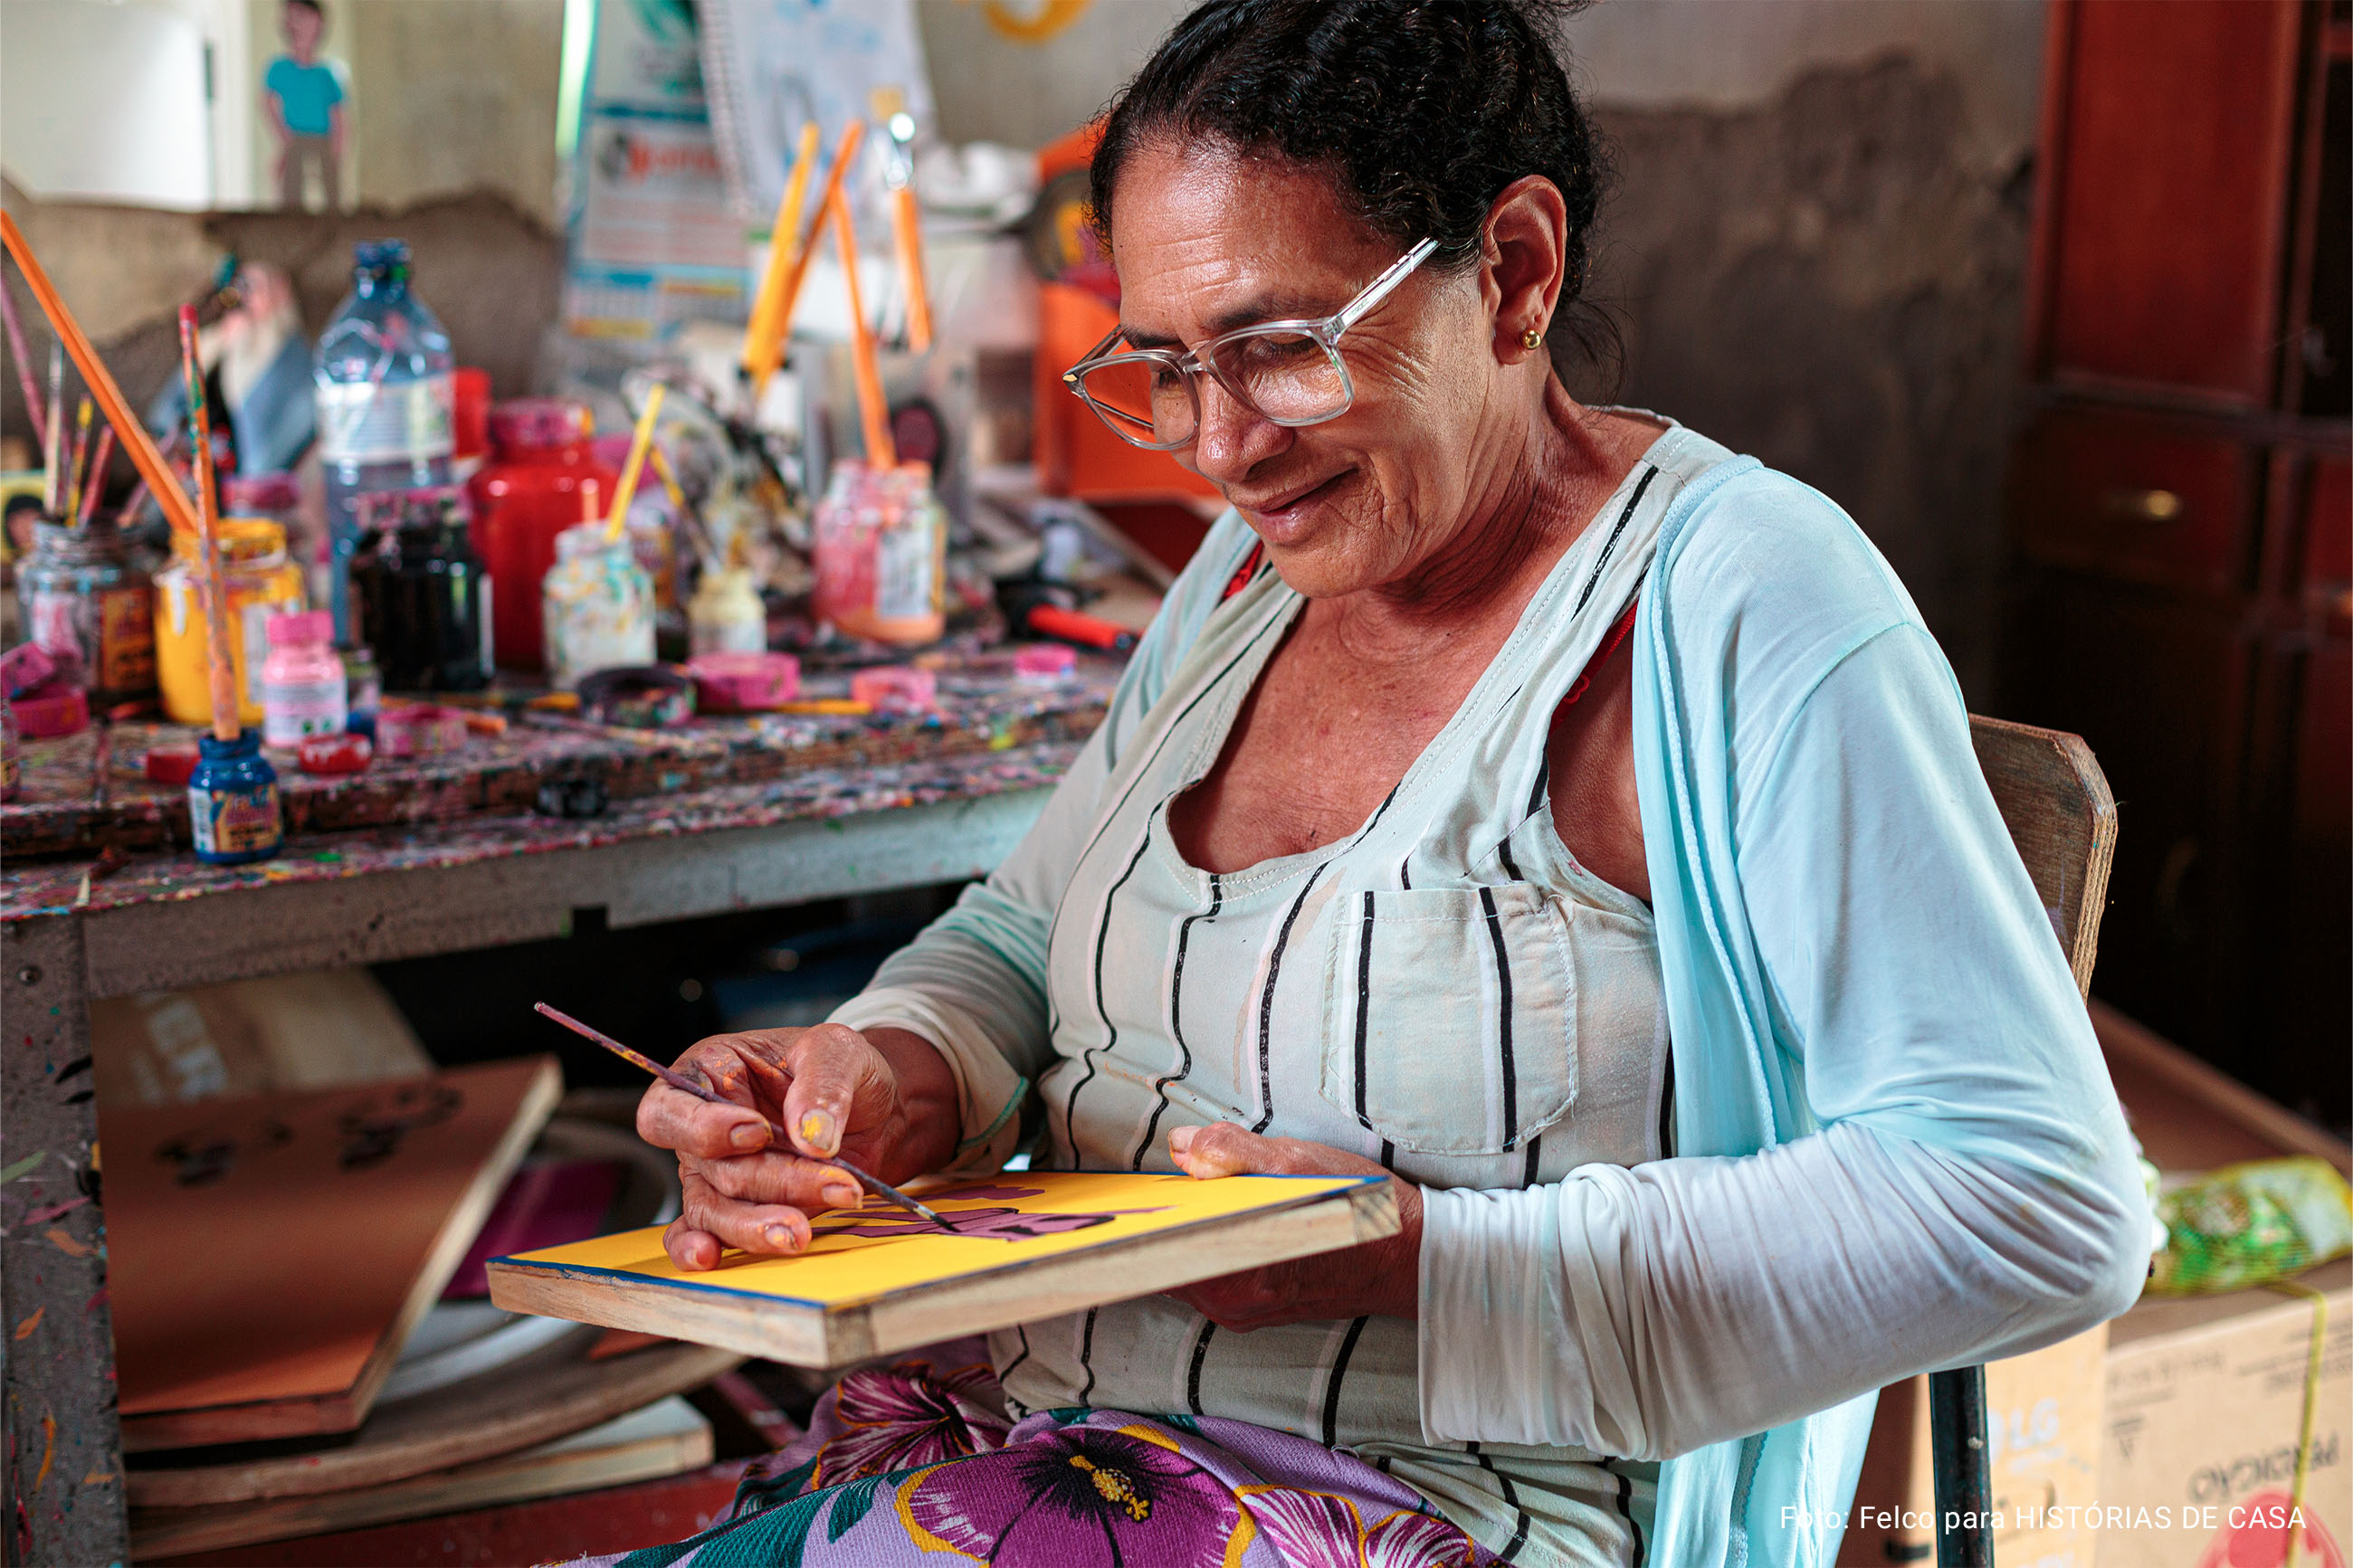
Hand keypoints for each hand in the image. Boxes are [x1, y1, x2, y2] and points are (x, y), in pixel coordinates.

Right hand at [634, 1023, 956, 1271]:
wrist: (874, 1112)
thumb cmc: (842, 1071)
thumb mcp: (839, 1052)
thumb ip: (823, 1084)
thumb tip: (811, 1134)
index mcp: (709, 1073)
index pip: (671, 1108)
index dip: (703, 1128)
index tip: (759, 1133)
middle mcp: (702, 1128)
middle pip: (711, 1169)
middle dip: (773, 1181)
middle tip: (834, 1184)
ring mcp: (716, 1174)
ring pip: (713, 1211)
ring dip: (758, 1226)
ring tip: (802, 1233)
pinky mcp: (738, 1209)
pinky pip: (706, 1235)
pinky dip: (707, 1250)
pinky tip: (716, 1260)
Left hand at [1164, 1123, 1419, 1330]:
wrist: (1413, 1257)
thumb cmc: (1361, 1209)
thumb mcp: (1299, 1162)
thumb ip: (1233, 1152)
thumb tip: (1183, 1146)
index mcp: (1235, 1271)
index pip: (1153, 1248)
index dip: (1142, 1214)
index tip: (1134, 1187)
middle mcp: (1232, 1301)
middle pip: (1166, 1253)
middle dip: (1164, 1213)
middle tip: (1164, 1176)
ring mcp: (1243, 1309)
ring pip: (1187, 1261)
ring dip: (1186, 1225)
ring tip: (1192, 1187)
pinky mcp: (1256, 1307)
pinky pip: (1211, 1271)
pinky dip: (1207, 1239)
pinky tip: (1220, 1210)